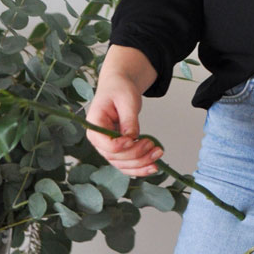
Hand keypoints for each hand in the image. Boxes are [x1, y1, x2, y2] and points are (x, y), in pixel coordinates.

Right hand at [86, 47, 162, 177]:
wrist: (119, 86)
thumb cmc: (119, 89)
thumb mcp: (126, 100)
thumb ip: (129, 120)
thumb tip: (133, 138)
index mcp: (95, 125)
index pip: (104, 144)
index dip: (120, 146)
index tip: (134, 140)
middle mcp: (99, 140)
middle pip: (115, 157)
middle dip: (136, 155)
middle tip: (152, 144)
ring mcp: (108, 147)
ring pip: (122, 164)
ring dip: (141, 164)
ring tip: (158, 153)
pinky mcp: (119, 149)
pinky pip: (127, 164)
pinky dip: (140, 167)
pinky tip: (153, 166)